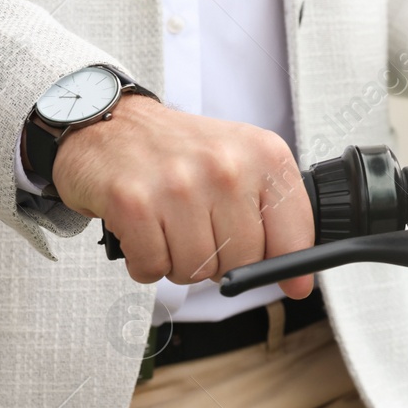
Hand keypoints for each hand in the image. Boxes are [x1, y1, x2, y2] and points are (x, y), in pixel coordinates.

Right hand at [51, 97, 313, 297]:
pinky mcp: (134, 203)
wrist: (110, 124)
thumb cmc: (180, 152)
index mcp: (264, 155)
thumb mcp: (243, 164)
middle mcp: (227, 167)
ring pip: (197, 269)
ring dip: (180, 263)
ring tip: (171, 228)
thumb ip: (276, 218)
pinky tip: (145, 232)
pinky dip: (146, 263)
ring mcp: (180, 184)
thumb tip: (298, 283)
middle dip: (222, 262)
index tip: (291, 282)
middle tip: (202, 234)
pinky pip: (152, 267)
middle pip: (243, 260)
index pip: (295, 233)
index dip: (291, 266)